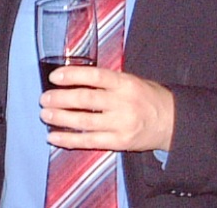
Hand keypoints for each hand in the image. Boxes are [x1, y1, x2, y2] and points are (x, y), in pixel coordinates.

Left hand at [39, 66, 174, 152]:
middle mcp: (122, 103)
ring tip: (45, 115)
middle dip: (61, 99)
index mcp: (125, 83)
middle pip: (86, 100)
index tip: (54, 76)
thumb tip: (72, 78)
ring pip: (85, 122)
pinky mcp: (119, 142)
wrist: (172, 122)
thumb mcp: (130, 80)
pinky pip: (90, 142)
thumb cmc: (146, 97)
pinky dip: (69, 139)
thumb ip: (105, 80)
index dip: (73, 75)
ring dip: (61, 118)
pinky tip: (54, 137)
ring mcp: (121, 125)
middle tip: (44, 98)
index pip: (95, 77)